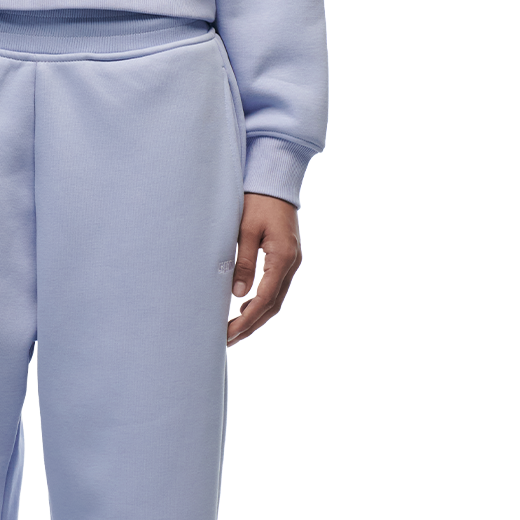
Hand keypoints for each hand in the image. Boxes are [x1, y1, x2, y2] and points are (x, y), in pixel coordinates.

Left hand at [227, 193, 301, 346]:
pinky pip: (275, 288)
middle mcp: (291, 263)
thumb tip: (238, 295)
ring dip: (256, 316)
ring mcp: (291, 262)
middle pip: (272, 305)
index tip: (229, 333)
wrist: (275, 181)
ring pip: (275, 299)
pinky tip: (244, 308)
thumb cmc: (258, 201)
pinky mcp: (285, 258)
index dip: (247, 320)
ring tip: (234, 329)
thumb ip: (243, 261)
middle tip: (227, 339)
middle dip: (250, 324)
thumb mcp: (246, 229)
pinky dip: (260, 302)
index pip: (265, 299)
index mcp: (282, 257)